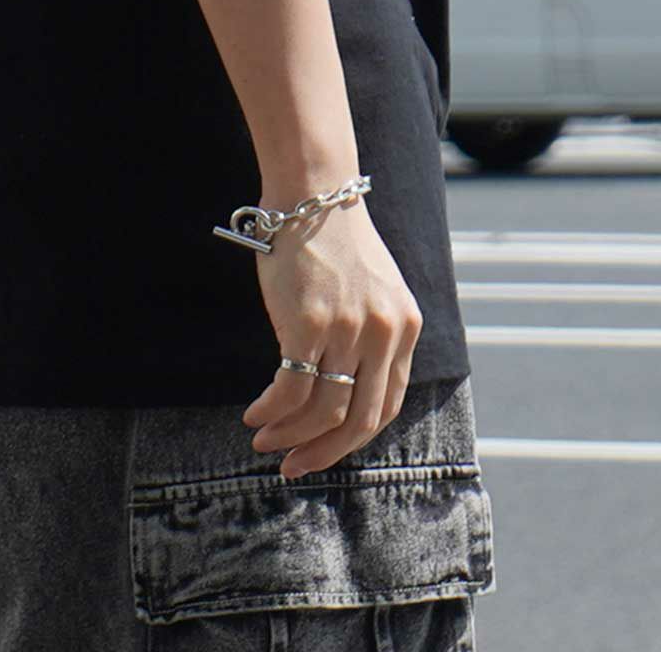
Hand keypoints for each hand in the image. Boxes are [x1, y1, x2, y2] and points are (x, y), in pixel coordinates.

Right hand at [241, 199, 421, 478]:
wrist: (311, 194)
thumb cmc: (332, 239)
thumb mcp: (372, 289)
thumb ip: (370, 334)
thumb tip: (342, 387)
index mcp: (405, 328)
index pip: (387, 405)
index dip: (354, 438)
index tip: (325, 451)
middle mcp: (384, 335)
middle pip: (359, 421)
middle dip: (324, 453)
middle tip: (294, 466)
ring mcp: (348, 331)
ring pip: (322, 412)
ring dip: (290, 435)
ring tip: (264, 440)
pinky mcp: (310, 323)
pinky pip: (290, 388)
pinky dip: (271, 411)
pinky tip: (255, 415)